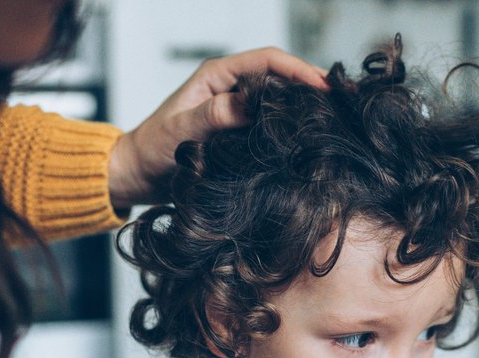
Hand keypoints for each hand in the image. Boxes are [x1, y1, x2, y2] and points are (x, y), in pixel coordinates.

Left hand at [107, 47, 327, 206]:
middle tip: (341, 103)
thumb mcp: (179, 132)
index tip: (324, 86)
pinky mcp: (237, 130)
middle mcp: (229, 87)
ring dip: (303, 106)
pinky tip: (307, 139)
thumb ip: (212, 116)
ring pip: (278, 100)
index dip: (299, 70)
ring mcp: (235, 109)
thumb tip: (250, 107)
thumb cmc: (151, 150)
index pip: (268, 61)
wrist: (137, 175)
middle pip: (280, 76)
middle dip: (310, 85)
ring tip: (333, 118)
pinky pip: (269, 123)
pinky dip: (289, 127)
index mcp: (217, 76)